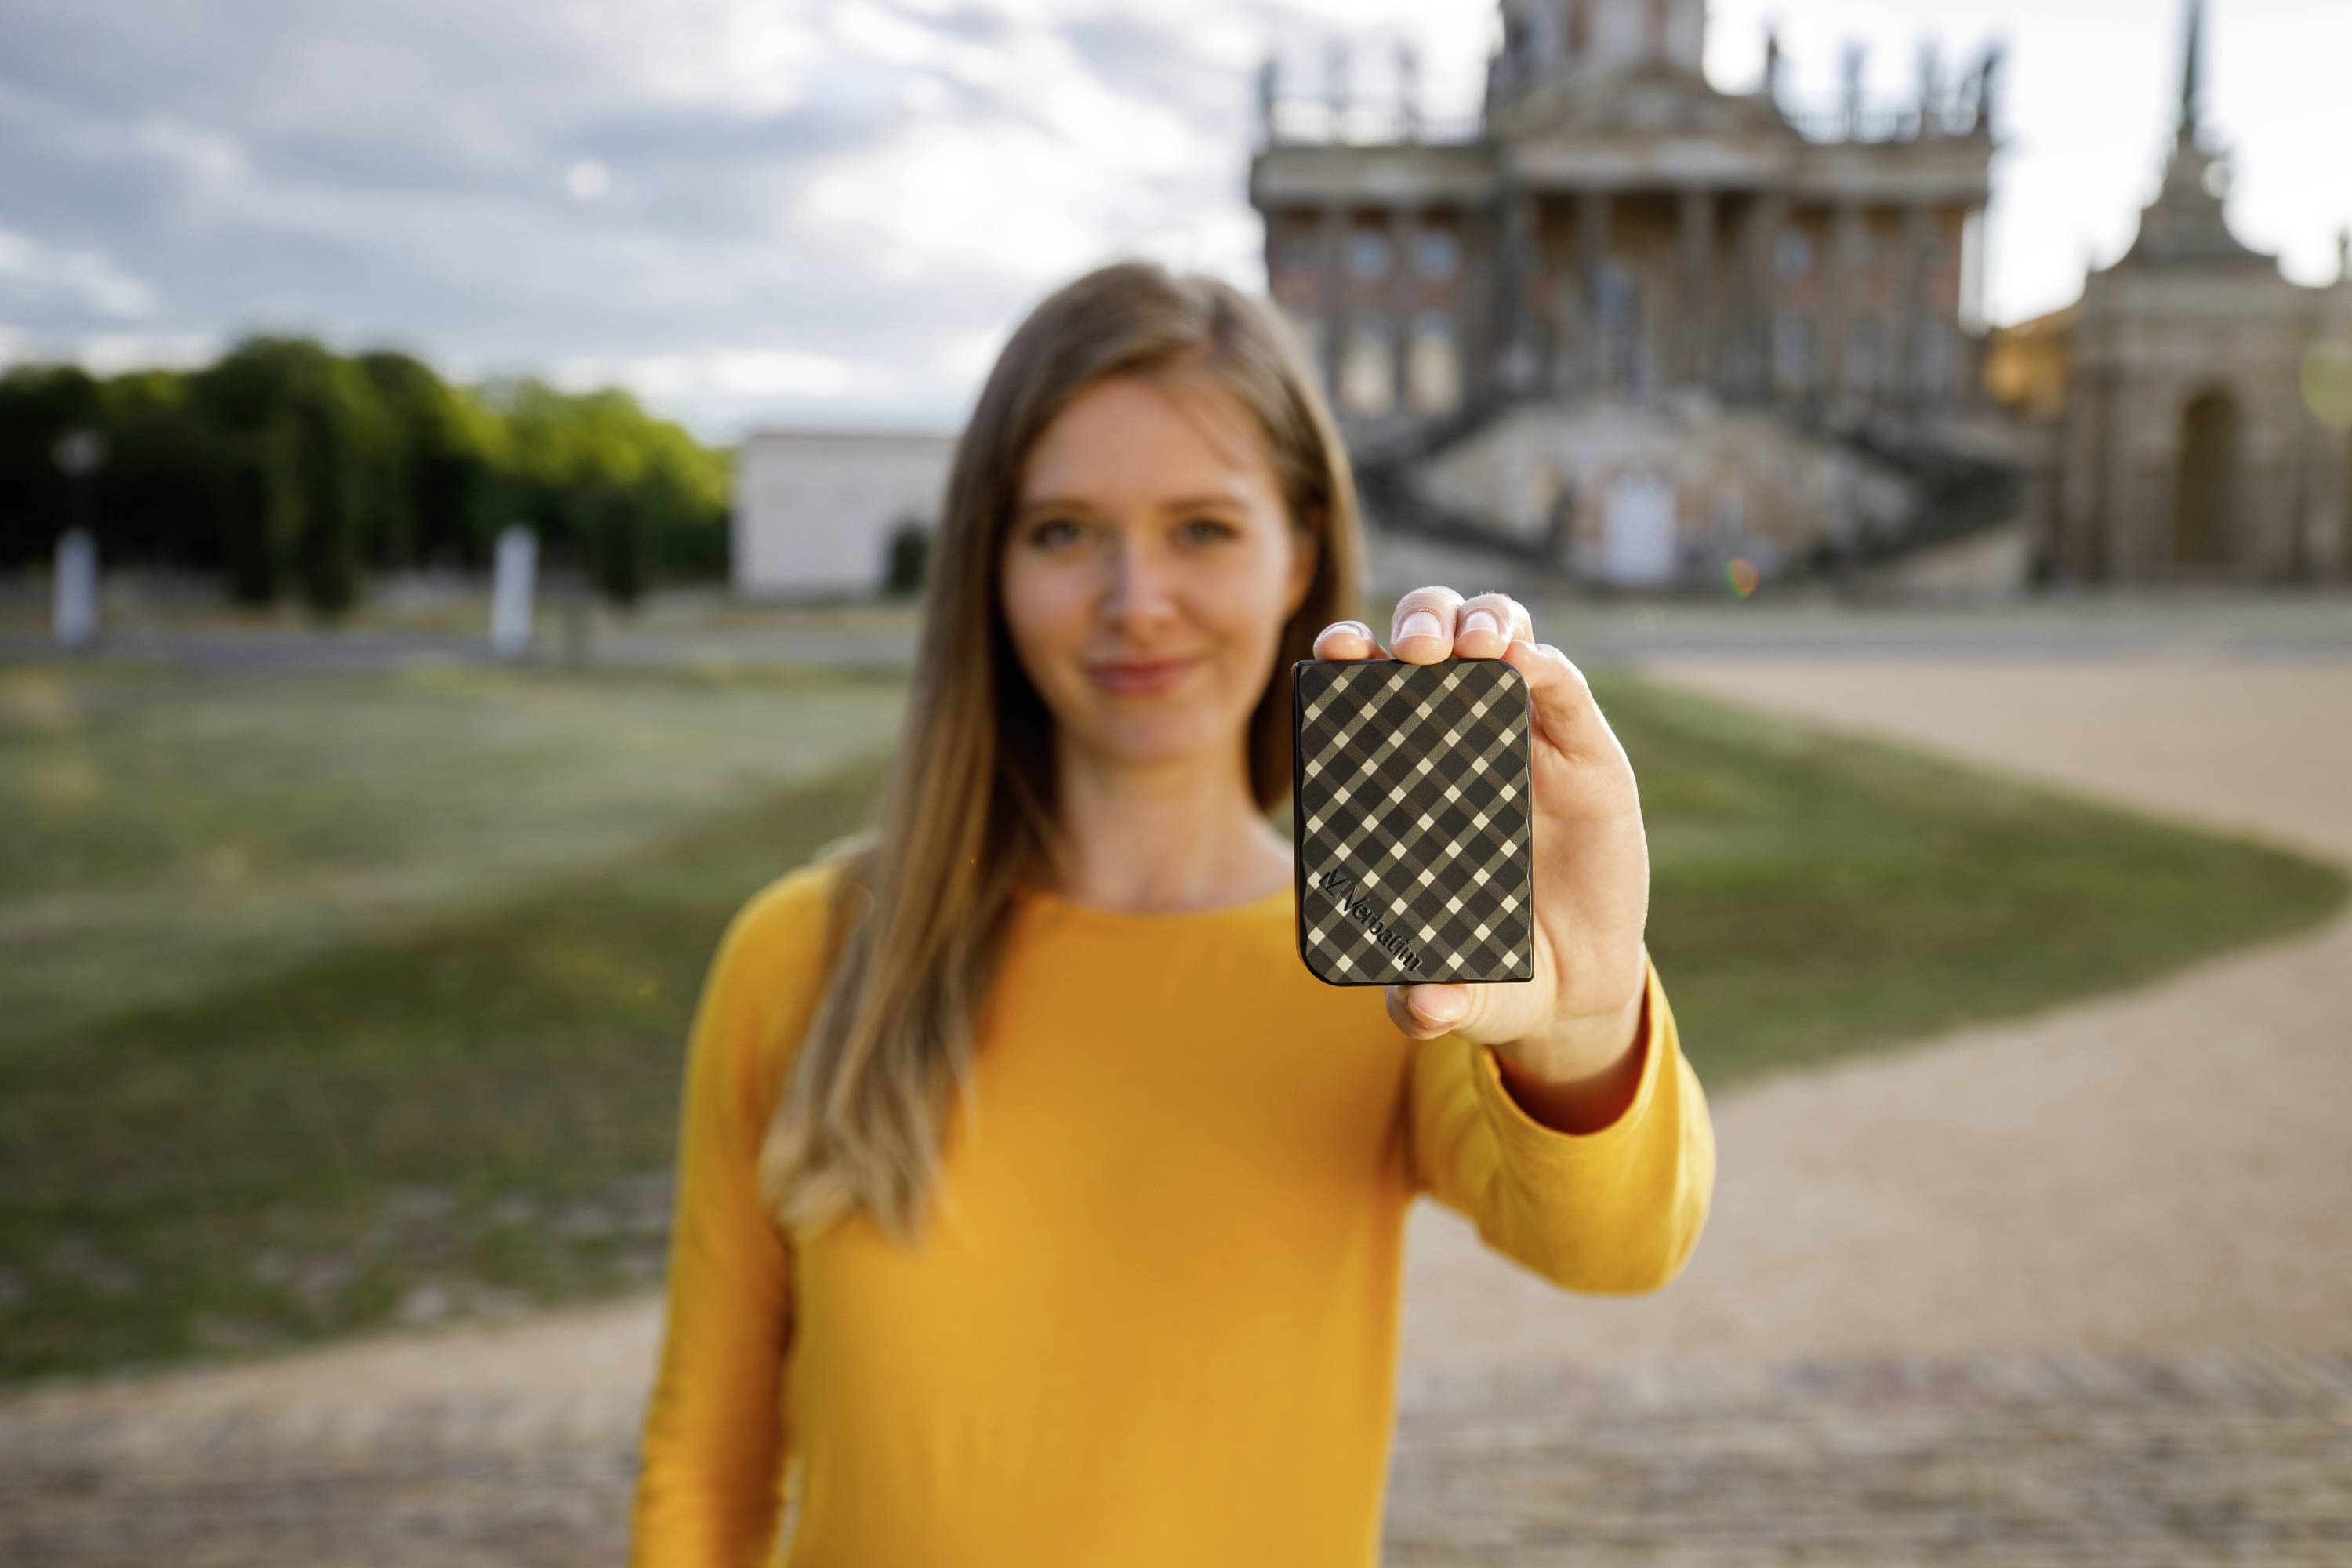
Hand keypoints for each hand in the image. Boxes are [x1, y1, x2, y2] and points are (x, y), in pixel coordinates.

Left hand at [1312, 588, 1650, 1116]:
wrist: (1575, 984)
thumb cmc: (1488, 966)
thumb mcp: (1457, 994)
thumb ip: (1430, 1004)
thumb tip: (1424, 1010)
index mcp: (1399, 773)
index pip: (1365, 688)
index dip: (1345, 656)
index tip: (1329, 653)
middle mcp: (1454, 738)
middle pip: (1430, 639)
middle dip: (1416, 621)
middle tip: (1410, 653)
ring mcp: (1521, 735)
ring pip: (1496, 637)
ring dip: (1478, 620)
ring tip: (1468, 644)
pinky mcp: (1583, 750)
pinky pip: (1562, 685)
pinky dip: (1544, 661)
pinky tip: (1525, 662)